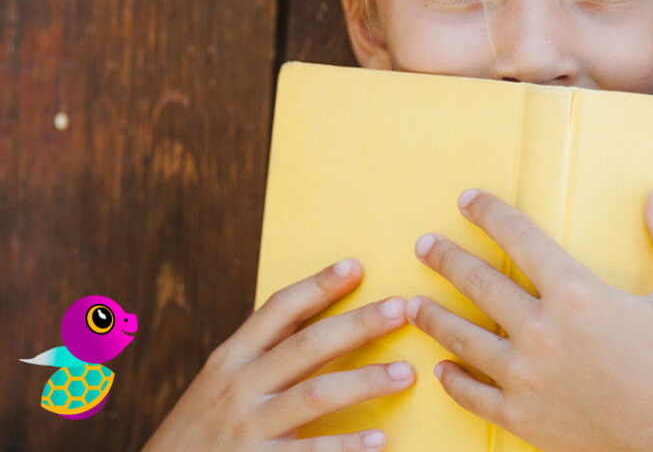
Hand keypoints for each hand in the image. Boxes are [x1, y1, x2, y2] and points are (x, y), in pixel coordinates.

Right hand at [142, 259, 414, 451]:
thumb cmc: (199, 432)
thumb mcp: (218, 385)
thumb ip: (261, 357)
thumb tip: (322, 327)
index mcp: (231, 358)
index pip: (278, 309)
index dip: (318, 286)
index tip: (356, 267)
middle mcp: (239, 386)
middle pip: (308, 345)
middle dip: (358, 324)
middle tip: (402, 309)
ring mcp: (248, 427)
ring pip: (315, 394)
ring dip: (365, 381)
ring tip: (405, 374)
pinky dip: (345, 446)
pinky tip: (379, 439)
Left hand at [406, 187, 652, 451]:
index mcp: (575, 293)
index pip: (519, 237)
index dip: (488, 213)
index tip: (467, 200)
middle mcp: (540, 329)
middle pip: (477, 282)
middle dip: (444, 258)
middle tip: (423, 245)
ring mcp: (524, 376)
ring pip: (462, 336)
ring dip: (432, 316)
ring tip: (411, 304)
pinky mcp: (520, 415)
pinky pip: (472, 394)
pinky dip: (453, 379)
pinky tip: (442, 368)